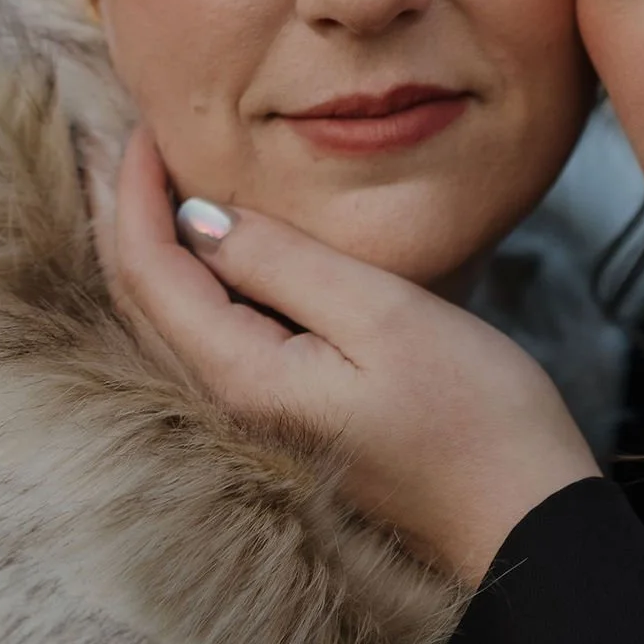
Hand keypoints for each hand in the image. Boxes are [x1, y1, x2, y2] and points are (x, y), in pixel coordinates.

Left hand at [99, 130, 598, 583]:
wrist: (522, 520)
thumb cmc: (473, 415)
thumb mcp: (382, 315)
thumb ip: (284, 262)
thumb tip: (200, 218)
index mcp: (241, 376)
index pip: (151, 271)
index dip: (137, 193)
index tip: (148, 123)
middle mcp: (228, 405)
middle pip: (142, 300)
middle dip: (125, 216)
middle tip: (121, 138)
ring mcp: (255, 420)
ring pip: (170, 321)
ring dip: (154, 248)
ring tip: (151, 180)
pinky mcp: (286, 421)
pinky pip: (209, 339)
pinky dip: (191, 282)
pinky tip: (212, 250)